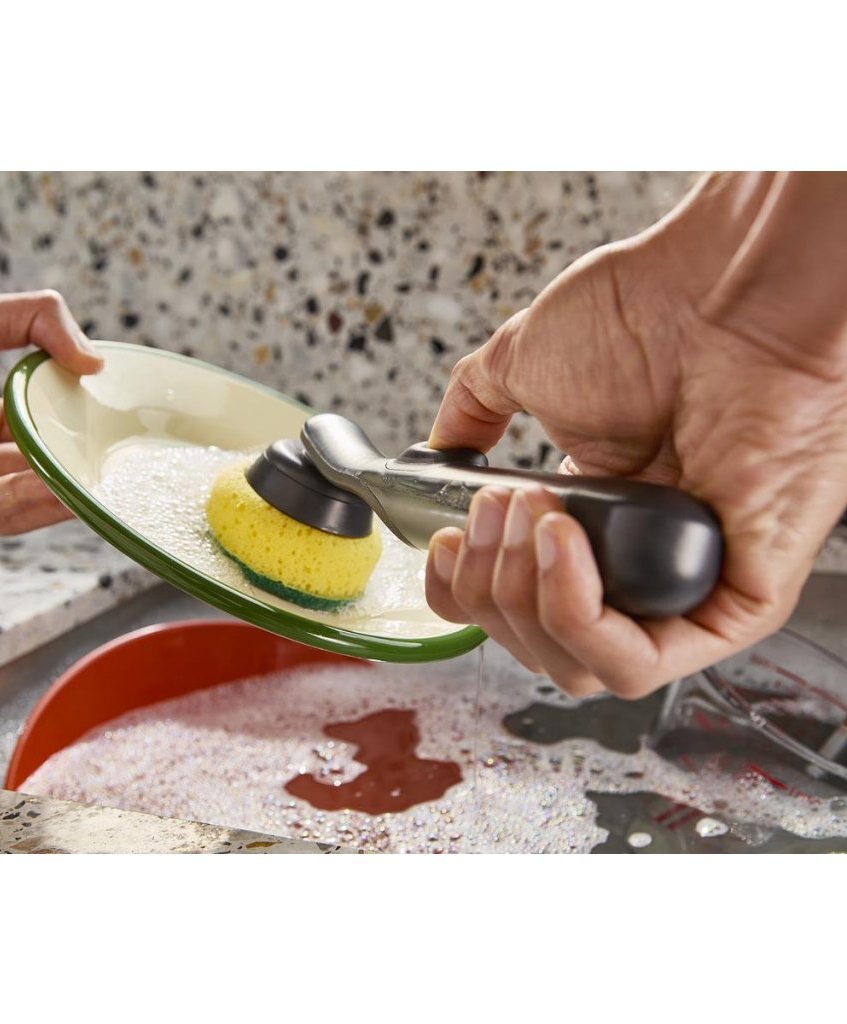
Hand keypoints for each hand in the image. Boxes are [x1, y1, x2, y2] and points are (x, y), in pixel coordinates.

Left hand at [0, 290, 102, 542]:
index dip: (72, 430)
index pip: (35, 431)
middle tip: (118, 465)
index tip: (113, 427)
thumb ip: (34, 321)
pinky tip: (54, 487)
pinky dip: (19, 501)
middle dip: (73, 469)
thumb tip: (96, 358)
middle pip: (31, 470)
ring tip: (98, 482)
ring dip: (56, 491)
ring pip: (14, 499)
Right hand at [424, 172, 846, 698]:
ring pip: (578, 669)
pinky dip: (578, 614)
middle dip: (488, 587)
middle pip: (532, 648)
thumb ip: (472, 411)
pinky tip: (563, 543)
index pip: (509, 610)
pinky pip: (640, 663)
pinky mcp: (731, 607)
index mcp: (587, 527)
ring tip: (532, 515)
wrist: (725, 290)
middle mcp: (630, 566)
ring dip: (524, 597)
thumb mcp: (522, 364)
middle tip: (496, 512)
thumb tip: (438, 448)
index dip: (462, 591)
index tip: (445, 542)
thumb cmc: (646, 314)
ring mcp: (679, 590)